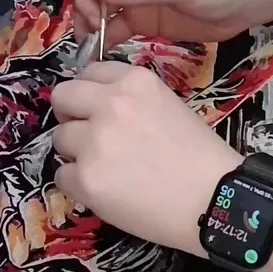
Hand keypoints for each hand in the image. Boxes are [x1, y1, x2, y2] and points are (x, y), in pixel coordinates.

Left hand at [50, 61, 241, 252]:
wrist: (213, 200)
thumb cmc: (199, 156)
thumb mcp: (169, 106)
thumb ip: (130, 99)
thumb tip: (95, 105)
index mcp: (135, 82)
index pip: (89, 71)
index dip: (90, 92)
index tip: (96, 107)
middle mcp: (110, 105)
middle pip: (62, 97)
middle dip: (71, 114)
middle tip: (87, 134)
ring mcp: (94, 142)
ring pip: (59, 138)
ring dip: (76, 151)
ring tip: (106, 167)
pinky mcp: (85, 178)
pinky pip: (62, 175)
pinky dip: (78, 183)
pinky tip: (107, 189)